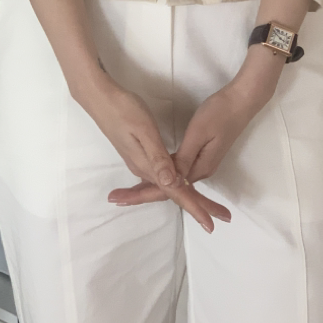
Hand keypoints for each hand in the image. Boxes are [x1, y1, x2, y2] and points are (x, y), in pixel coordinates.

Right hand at [75, 74, 230, 232]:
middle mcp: (143, 168)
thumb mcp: (145, 130)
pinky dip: (174, 184)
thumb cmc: (123, 109)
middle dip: (197, 205)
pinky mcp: (139, 153)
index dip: (195, 206)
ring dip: (188, 196)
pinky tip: (179, 185)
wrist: (99, 98)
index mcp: (147, 165)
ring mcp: (140, 162)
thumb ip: (158, 158)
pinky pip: (160, 176)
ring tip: (207, 207)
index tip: (212, 224)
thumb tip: (172, 184)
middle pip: (173, 192)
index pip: (175, 191)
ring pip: (168, 185)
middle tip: (222, 217)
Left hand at [107, 73, 272, 209]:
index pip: (167, 187)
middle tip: (115, 198)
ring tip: (127, 192)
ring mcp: (201, 162)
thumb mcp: (198, 133)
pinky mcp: (201, 153)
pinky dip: (162, 175)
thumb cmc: (220, 112)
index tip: (122, 199)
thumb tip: (169, 180)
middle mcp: (200, 170)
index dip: (143, 193)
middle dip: (142, 194)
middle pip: (168, 188)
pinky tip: (151, 175)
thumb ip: (183, 158)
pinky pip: (178, 170)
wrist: (243, 100)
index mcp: (199, 167)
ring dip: (151, 186)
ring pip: (172, 180)